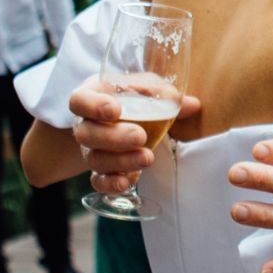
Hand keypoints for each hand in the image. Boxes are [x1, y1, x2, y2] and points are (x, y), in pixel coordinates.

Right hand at [69, 81, 201, 194]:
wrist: (124, 117)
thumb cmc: (134, 95)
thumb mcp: (147, 88)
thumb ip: (165, 94)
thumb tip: (193, 105)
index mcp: (92, 96)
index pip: (79, 100)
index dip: (92, 106)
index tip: (115, 110)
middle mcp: (85, 124)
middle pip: (86, 134)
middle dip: (113, 138)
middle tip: (140, 137)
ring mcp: (89, 149)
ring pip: (94, 159)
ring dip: (120, 161)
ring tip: (146, 158)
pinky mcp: (99, 170)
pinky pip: (98, 181)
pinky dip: (111, 184)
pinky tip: (128, 182)